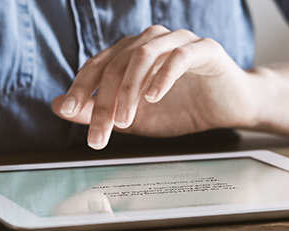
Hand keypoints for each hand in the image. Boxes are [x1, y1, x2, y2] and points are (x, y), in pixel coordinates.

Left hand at [54, 25, 264, 148]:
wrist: (230, 108)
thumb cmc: (183, 109)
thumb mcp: (133, 117)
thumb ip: (96, 110)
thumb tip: (57, 106)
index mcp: (132, 52)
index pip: (98, 65)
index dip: (80, 87)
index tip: (68, 111)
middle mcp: (151, 40)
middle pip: (117, 64)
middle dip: (104, 101)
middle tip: (100, 132)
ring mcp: (178, 41)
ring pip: (143, 55)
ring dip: (129, 89)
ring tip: (125, 118)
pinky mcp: (204, 49)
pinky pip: (179, 55)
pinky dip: (163, 76)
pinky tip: (153, 96)